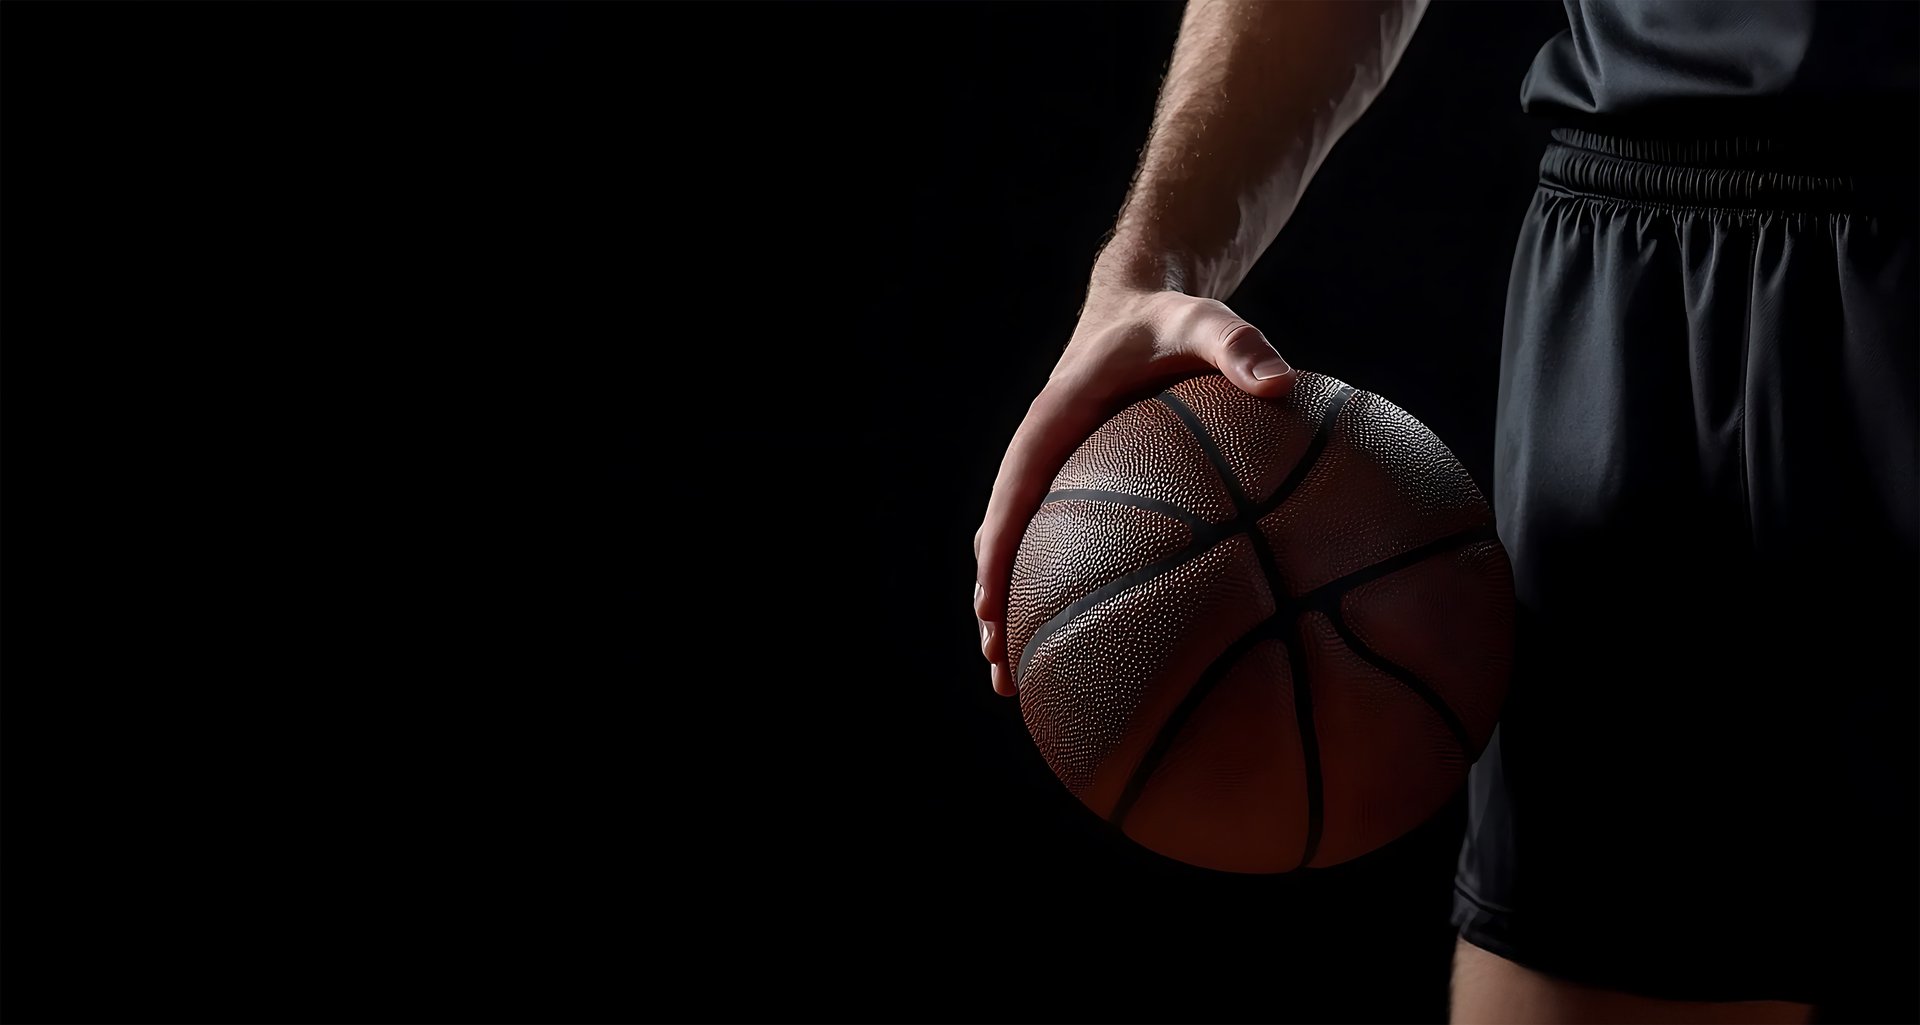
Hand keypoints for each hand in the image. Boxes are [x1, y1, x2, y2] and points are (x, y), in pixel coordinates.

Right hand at [972, 286, 1296, 695]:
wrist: (1140, 305)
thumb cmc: (1169, 320)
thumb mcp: (1202, 320)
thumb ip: (1238, 347)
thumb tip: (1283, 382)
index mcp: (1053, 420)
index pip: (1014, 492)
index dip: (999, 553)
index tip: (992, 606)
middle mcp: (1042, 453)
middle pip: (1001, 539)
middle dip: (995, 604)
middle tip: (1002, 667)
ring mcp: (1055, 475)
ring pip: (1020, 550)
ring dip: (1014, 609)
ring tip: (1021, 679)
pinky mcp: (1075, 487)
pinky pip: (1059, 543)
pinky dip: (1058, 589)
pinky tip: (1097, 638)